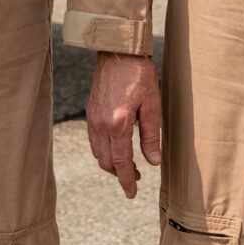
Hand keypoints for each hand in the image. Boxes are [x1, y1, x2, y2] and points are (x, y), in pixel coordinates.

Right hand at [85, 51, 162, 197]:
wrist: (118, 51)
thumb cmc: (139, 75)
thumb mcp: (153, 105)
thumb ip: (151, 136)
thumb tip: (153, 162)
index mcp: (118, 123)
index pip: (121, 162)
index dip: (127, 180)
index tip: (132, 193)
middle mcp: (101, 124)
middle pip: (106, 161)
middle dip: (120, 175)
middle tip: (136, 180)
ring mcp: (92, 118)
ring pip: (98, 153)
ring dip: (111, 164)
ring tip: (127, 167)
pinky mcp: (90, 112)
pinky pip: (94, 140)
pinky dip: (103, 151)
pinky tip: (115, 149)